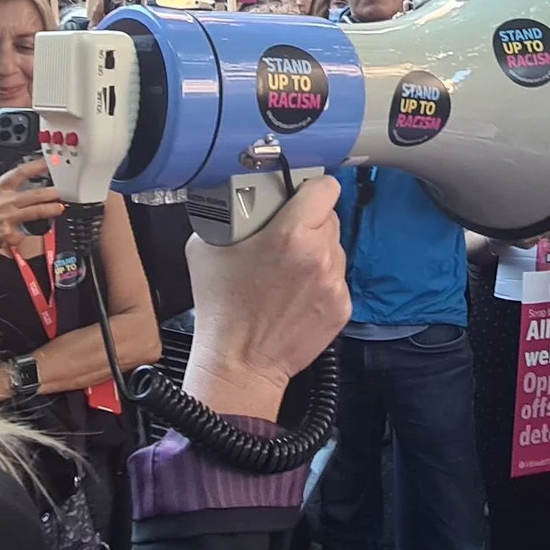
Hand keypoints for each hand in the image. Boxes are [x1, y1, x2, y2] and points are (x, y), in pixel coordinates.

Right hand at [0, 165, 62, 291]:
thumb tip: (17, 189)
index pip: (18, 172)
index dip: (36, 166)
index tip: (48, 162)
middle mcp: (0, 201)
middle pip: (33, 193)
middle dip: (51, 192)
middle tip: (61, 191)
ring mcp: (4, 217)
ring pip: (34, 211)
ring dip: (50, 209)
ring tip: (59, 208)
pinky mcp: (6, 233)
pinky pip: (22, 234)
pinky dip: (21, 236)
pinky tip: (16, 236)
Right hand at [184, 175, 349, 421]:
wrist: (239, 362)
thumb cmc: (221, 307)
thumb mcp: (207, 246)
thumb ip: (229, 214)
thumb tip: (237, 197)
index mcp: (290, 234)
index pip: (325, 188)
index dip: (311, 188)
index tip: (300, 195)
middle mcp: (319, 255)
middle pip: (330, 217)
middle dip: (309, 222)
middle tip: (284, 237)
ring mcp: (334, 283)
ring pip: (335, 248)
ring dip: (316, 251)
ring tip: (287, 271)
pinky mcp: (342, 306)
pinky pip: (336, 278)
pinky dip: (321, 281)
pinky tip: (296, 294)